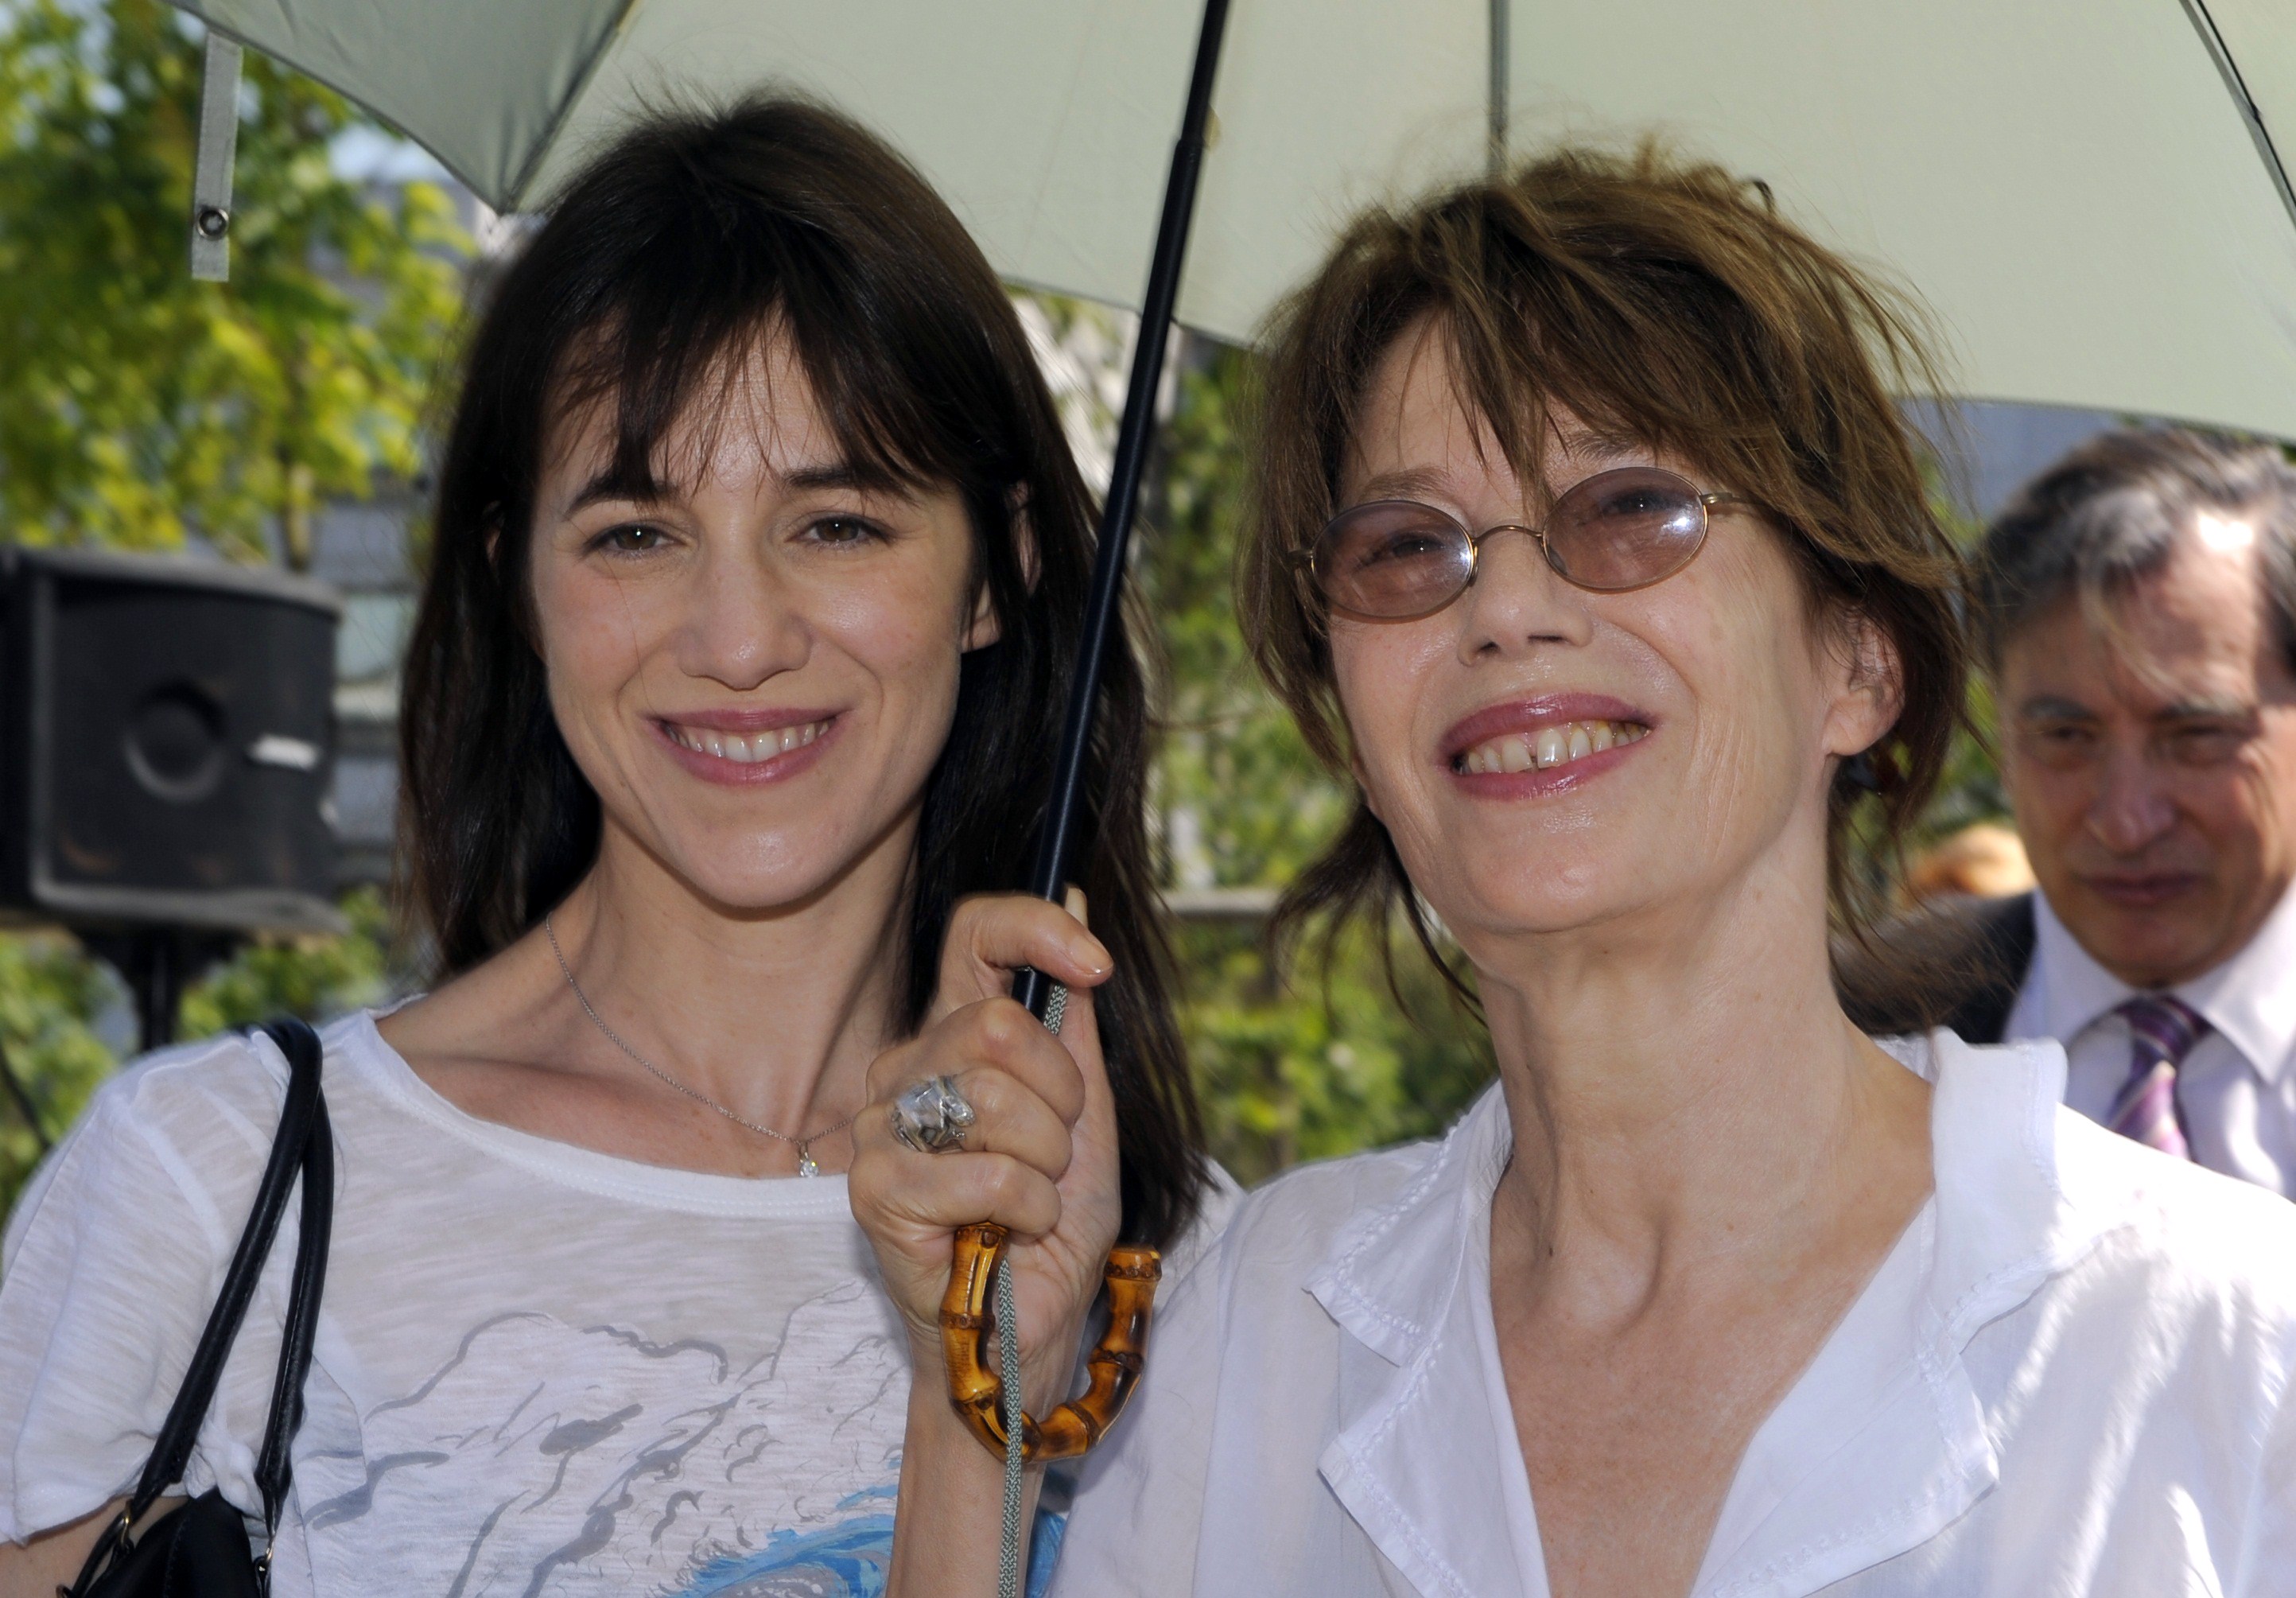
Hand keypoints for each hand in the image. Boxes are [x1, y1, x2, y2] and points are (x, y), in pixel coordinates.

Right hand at [849, 890, 1120, 1412]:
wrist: (1026, 1329)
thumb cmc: (1049, 1225)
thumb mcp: (1084, 1112)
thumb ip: (1073, 1015)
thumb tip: (1079, 900)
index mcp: (952, 1037)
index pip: (972, 934)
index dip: (1037, 927)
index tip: (1096, 965)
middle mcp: (904, 1068)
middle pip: (1000, 1023)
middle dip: (1062, 1098)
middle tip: (1055, 1151)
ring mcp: (882, 1128)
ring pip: (997, 1096)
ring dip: (1049, 1163)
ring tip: (1032, 1201)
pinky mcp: (877, 1192)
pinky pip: (988, 1172)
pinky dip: (1028, 1208)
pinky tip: (1011, 1232)